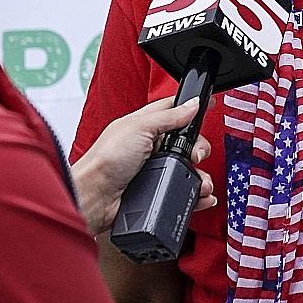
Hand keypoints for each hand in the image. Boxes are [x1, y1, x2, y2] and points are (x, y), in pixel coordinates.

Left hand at [72, 96, 216, 235]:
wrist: (94, 198)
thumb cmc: (105, 160)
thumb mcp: (139, 128)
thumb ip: (168, 116)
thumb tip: (192, 104)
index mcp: (144, 126)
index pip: (173, 111)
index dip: (190, 107)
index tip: (208, 106)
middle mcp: (150, 148)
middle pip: (186, 142)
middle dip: (198, 148)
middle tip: (196, 155)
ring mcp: (153, 172)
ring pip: (187, 170)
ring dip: (200, 176)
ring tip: (202, 182)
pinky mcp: (155, 193)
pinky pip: (181, 192)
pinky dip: (196, 195)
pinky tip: (201, 196)